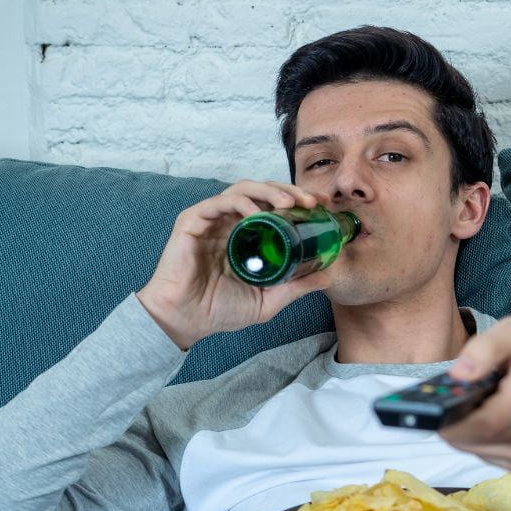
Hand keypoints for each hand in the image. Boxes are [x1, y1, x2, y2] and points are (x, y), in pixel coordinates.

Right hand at [136, 180, 330, 349]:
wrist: (184, 320)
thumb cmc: (219, 310)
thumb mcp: (267, 300)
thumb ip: (295, 288)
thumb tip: (327, 277)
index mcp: (247, 235)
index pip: (274, 206)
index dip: (298, 200)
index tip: (322, 206)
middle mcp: (230, 222)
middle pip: (262, 192)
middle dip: (289, 191)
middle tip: (311, 202)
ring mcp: (212, 220)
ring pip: (242, 189)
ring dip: (269, 190)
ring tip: (289, 203)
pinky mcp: (192, 221)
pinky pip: (219, 202)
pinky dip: (240, 203)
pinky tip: (257, 213)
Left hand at [438, 316, 510, 472]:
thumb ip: (487, 346)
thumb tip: (457, 374)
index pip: (482, 421)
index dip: (450, 416)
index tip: (434, 403)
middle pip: (471, 437)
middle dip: (451, 419)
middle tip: (446, 399)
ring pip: (472, 448)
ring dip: (461, 429)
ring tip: (470, 405)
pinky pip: (482, 455)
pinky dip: (474, 438)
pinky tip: (483, 419)